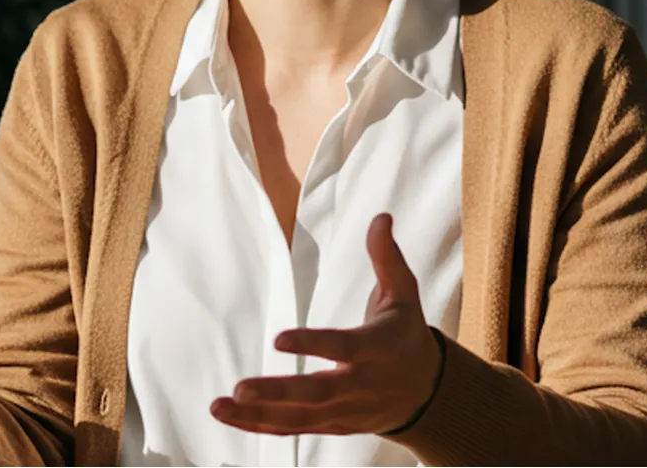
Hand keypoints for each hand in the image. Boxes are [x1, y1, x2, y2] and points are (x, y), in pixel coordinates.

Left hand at [211, 213, 442, 435]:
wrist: (427, 392)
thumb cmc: (406, 334)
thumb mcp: (405, 294)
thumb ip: (387, 258)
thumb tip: (380, 217)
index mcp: (379, 348)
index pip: (344, 347)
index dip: (314, 345)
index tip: (278, 340)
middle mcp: (362, 385)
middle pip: (318, 393)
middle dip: (278, 392)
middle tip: (240, 388)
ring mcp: (347, 411)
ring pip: (301, 418)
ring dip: (259, 414)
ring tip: (219, 406)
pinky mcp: (334, 425)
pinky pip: (295, 429)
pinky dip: (262, 426)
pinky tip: (231, 418)